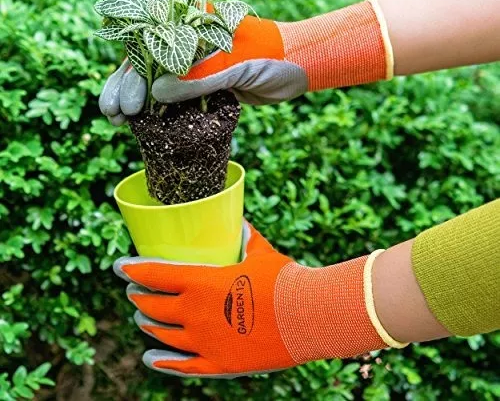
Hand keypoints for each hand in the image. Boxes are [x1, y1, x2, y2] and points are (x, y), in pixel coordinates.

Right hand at [100, 0, 389, 124]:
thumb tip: (155, 93)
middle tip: (115, 115)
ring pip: (158, 82)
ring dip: (138, 101)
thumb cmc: (272, 57)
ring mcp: (196, 65)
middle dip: (127, 89)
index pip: (149, 46)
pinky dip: (161, 110)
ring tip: (118, 122)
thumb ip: (199, 78)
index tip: (124, 101)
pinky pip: (176, 97)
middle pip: (147, 64)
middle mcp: (188, 43)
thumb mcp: (236, 66)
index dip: (130, 74)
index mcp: (192, 25)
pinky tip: (144, 124)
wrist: (301, 66)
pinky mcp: (206, 85)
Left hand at [114, 222, 388, 377]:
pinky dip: (161, 362)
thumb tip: (241, 225)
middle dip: (138, 296)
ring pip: (161, 335)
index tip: (118, 267)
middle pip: (151, 306)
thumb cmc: (284, 280)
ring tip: (142, 318)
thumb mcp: (261, 253)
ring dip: (147, 324)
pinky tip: (150, 358)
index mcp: (201, 282)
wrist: (308, 317)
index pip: (154, 273)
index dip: (132, 269)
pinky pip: (181, 367)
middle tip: (135, 291)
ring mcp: (203, 342)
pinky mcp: (217, 364)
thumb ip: (246, 238)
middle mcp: (194, 313)